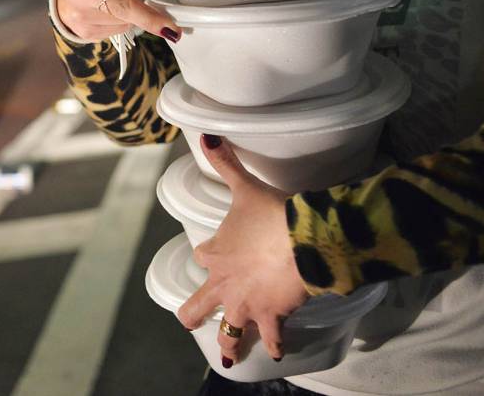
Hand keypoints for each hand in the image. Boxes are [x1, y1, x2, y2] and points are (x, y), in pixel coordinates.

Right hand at [55, 0, 181, 42]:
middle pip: (122, 6)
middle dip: (150, 17)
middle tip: (172, 28)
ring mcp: (81, 12)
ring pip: (124, 20)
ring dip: (138, 16)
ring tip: (136, 7)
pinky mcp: (85, 30)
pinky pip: (118, 31)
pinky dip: (127, 25)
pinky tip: (120, 16)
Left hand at [176, 134, 309, 366]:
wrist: (302, 241)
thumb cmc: (270, 214)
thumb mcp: (245, 187)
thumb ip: (226, 163)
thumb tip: (208, 136)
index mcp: (215, 254)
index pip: (202, 257)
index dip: (208, 256)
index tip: (213, 255)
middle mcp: (224, 284)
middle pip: (199, 304)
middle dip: (194, 313)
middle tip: (189, 319)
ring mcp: (246, 305)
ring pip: (228, 331)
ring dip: (229, 341)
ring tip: (229, 353)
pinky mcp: (271, 318)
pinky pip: (270, 339)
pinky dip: (273, 344)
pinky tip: (275, 350)